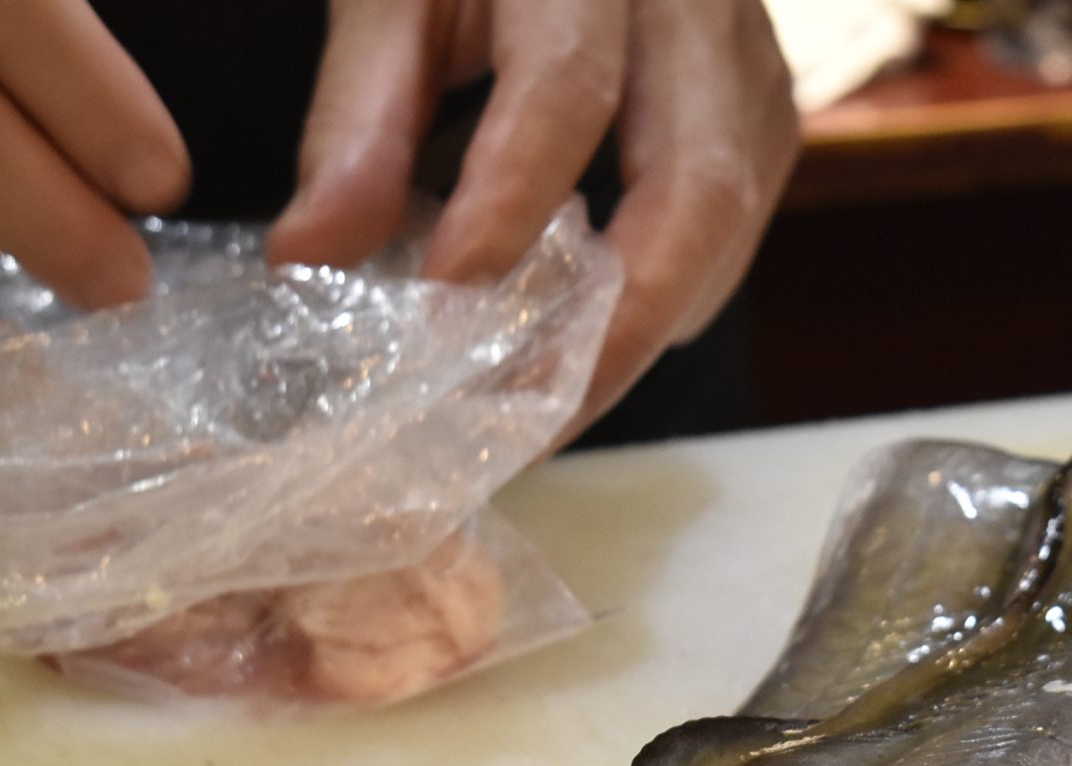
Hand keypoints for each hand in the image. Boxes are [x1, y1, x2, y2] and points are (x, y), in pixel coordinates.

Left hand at [267, 0, 798, 430]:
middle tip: (525, 417)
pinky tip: (593, 338)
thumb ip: (359, 116)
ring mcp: (746, 58)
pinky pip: (739, 227)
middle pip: (696, 184)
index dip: (509, 205)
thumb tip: (311, 256)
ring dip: (644, 329)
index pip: (565, 86)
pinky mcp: (761, 106)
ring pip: (729, 221)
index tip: (445, 307)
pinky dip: (670, 299)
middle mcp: (694, 3)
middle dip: (614, 323)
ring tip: (548, 403)